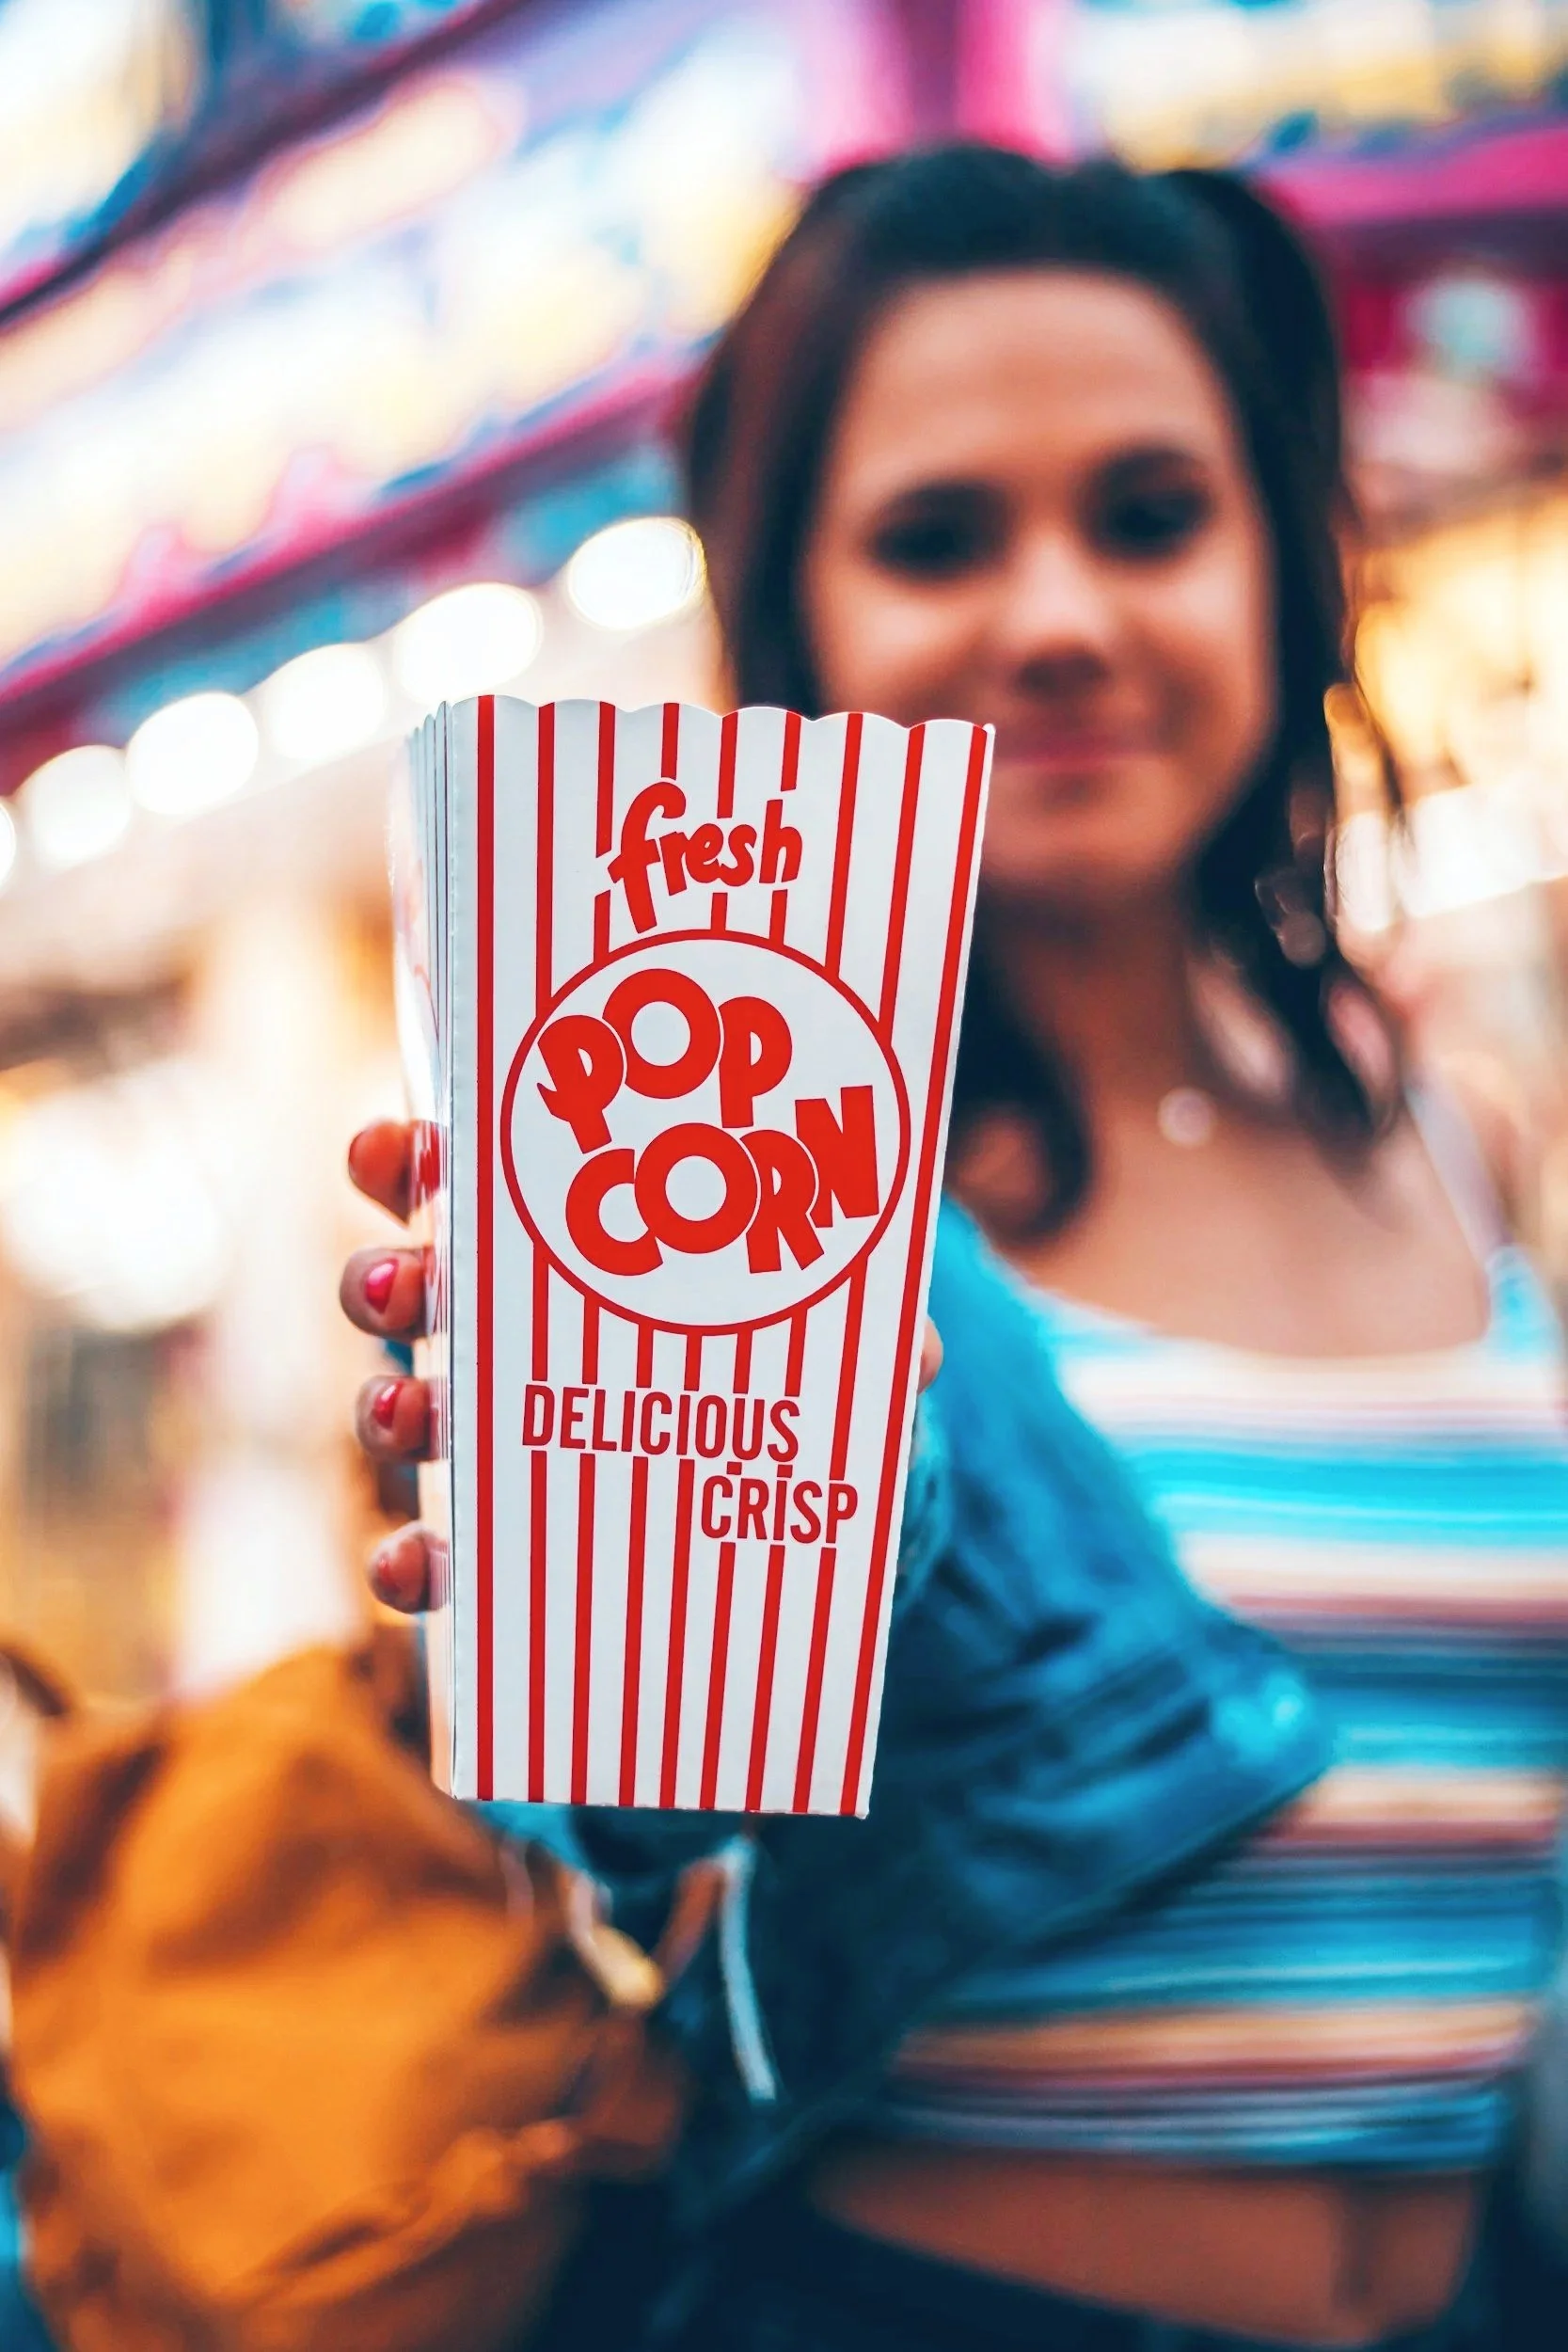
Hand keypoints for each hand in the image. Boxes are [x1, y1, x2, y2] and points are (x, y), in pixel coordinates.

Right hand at [342, 1121, 942, 1612]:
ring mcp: (495, 1435)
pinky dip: (407, 1558)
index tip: (408, 1148)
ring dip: (386, 1409)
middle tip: (406, 1287)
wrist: (810, 1501)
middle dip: (386, 1280)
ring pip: (403, 1410)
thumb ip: (873, 1325)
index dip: (415, 1157)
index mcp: (572, 1249)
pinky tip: (415, 1565)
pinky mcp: (505, 1540)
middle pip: (408, 1287)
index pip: (468, 1182)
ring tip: (408, 1416)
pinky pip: (432, 1549)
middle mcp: (508, 1331)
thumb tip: (918, 1353)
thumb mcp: (839, 1327)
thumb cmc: (799, 1366)